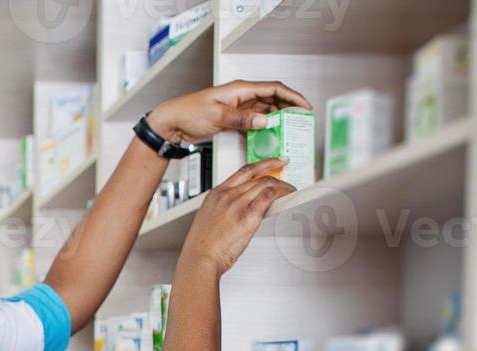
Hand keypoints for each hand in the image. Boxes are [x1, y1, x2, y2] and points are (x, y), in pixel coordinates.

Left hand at [148, 80, 311, 143]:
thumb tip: (265, 120)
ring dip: (277, 118)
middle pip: (273, 98)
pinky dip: (263, 127)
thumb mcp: (217, 116)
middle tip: (301, 121)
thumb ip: (242, 118)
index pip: (274, 88)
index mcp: (240, 89)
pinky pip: (253, 121)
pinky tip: (269, 135)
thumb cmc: (188, 113)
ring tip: (289, 129)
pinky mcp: (232, 118)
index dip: (292, 96)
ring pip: (264, 110)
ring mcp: (237, 107)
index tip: (305, 106)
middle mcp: (241, 96)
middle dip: (289, 108)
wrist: (172, 122)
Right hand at [179, 158, 294, 275]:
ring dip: (282, 187)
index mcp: (216, 194)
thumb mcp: (209, 217)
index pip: (244, 171)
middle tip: (287, 180)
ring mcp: (237, 205)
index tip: (274, 162)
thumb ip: (225, 207)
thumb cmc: (202, 245)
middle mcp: (227, 195)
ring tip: (290, 192)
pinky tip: (285, 198)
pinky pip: (268, 198)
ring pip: (265, 185)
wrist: (200, 259)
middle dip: (277, 176)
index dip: (263, 164)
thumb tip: (243, 206)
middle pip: (258, 177)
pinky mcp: (247, 217)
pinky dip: (280, 196)